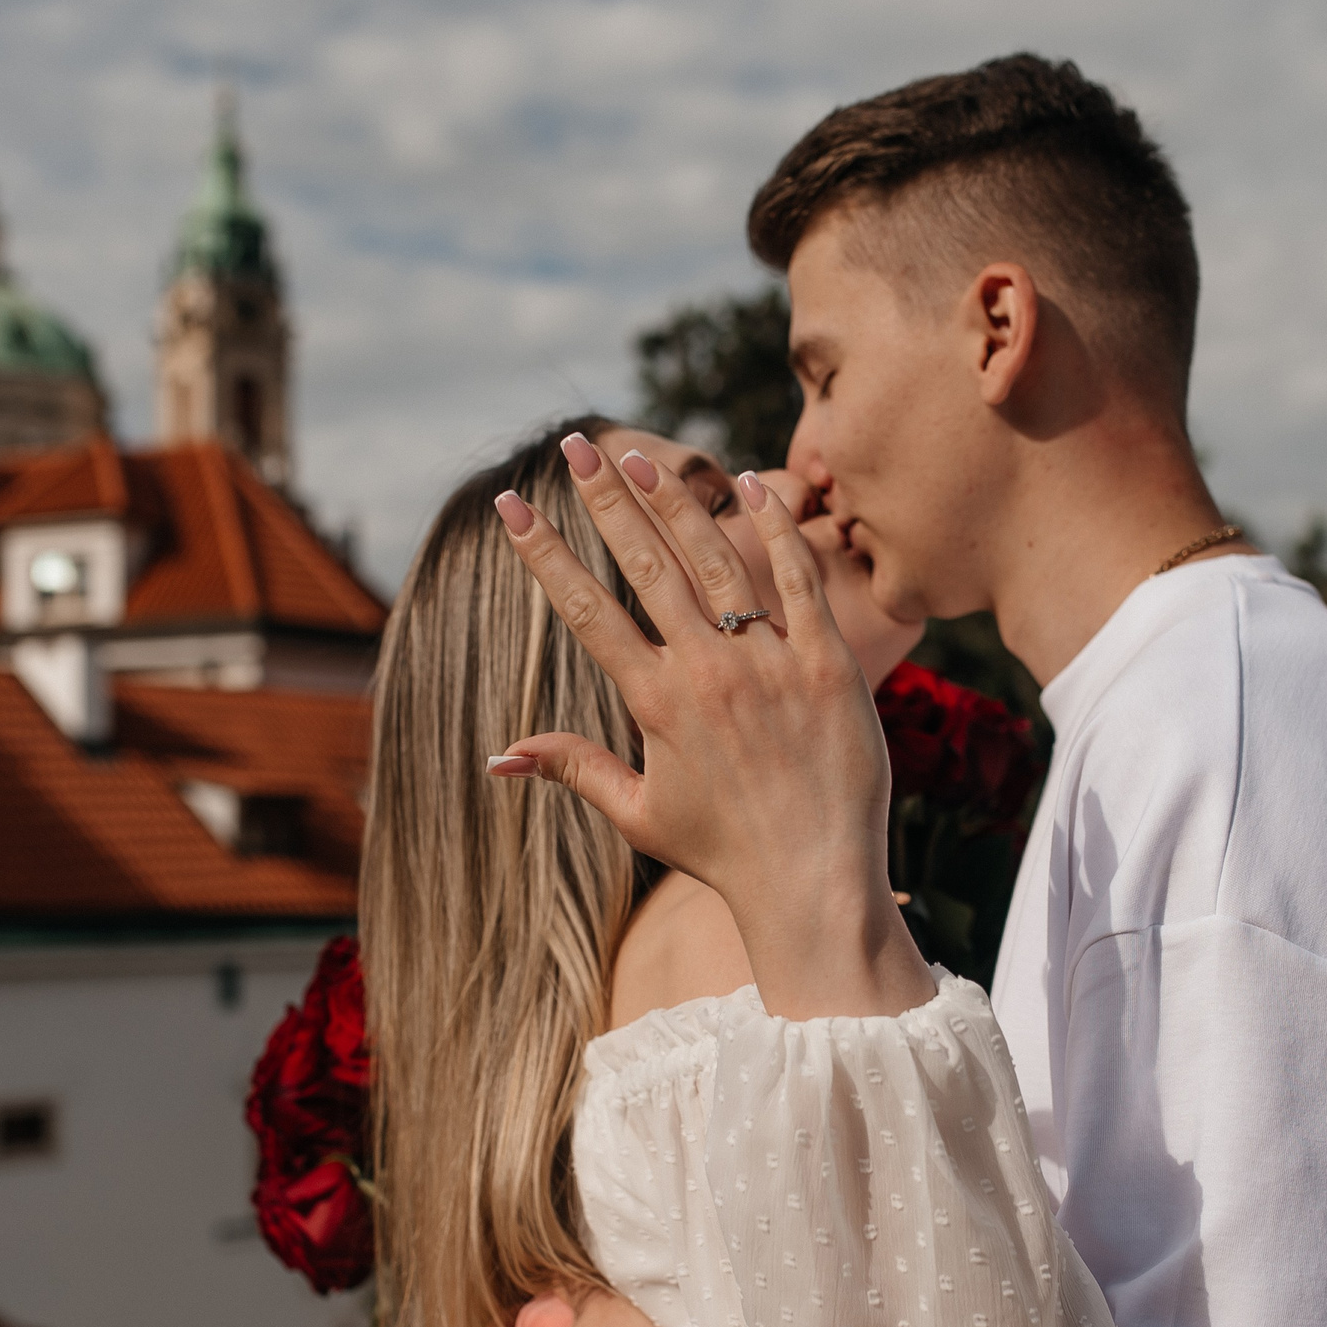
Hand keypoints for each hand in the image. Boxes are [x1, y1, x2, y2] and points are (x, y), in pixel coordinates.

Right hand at [491, 435, 935, 1020]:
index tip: (510, 505)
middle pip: (644, 563)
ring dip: (675, 501)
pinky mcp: (829, 663)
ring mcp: (770, 663)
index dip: (542, 552)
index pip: (585, 608)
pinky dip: (776, 527)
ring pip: (716, 558)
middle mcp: (707, 672)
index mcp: (655, 703)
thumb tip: (498, 757)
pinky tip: (747, 484)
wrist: (814, 881)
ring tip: (640, 459)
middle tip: (573, 445)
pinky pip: (800, 578)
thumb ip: (573, 768)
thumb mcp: (638, 814)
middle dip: (602, 499)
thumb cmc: (725, 853)